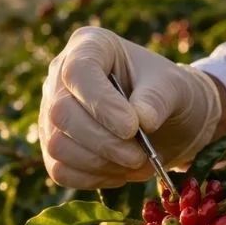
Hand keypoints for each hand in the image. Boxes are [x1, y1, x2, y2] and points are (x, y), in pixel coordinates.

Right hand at [39, 26, 223, 188]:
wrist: (166, 118)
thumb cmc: (166, 92)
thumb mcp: (173, 86)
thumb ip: (158, 98)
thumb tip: (142, 120)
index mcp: (90, 46)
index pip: (77, 72)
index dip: (100, 103)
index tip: (132, 128)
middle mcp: (60, 76)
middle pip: (61, 113)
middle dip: (103, 142)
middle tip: (140, 157)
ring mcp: (51, 112)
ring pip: (57, 145)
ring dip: (100, 164)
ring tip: (138, 165)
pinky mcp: (53, 145)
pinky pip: (59, 169)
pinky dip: (93, 178)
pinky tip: (121, 173)